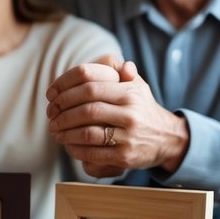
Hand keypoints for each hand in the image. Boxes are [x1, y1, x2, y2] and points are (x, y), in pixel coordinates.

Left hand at [46, 56, 188, 176]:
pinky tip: (68, 144)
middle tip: (50, 114)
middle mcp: (131, 112)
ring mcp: (129, 135)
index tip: (52, 94)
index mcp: (130, 91)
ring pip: (87, 132)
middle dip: (62, 111)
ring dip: (65, 132)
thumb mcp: (138, 85)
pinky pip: (93, 152)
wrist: (169, 138)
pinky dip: (75, 148)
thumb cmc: (143, 108)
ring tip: (55, 130)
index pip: (90, 83)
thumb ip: (121, 71)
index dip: (65, 88)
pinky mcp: (125, 156)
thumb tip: (117, 62)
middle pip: (86, 108)